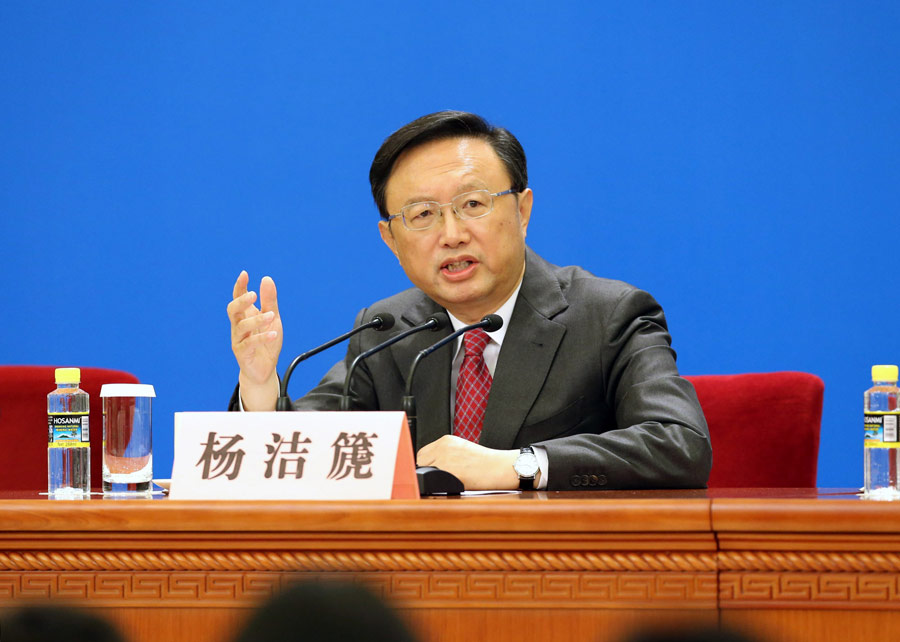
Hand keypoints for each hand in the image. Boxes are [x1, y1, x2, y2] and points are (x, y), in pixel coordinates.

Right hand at [227, 271, 282, 409]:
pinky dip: (262, 338)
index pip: (238, 297)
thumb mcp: (272, 319)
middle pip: (232, 310)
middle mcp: (238, 326)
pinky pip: (250, 344)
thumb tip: (266, 279)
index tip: (244, 274)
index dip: (239, 286)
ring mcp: (239, 339)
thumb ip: (270, 301)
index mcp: (245, 315)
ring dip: (257, 320)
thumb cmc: (267, 342)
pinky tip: (273, 334)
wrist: (264, 369)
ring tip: (271, 316)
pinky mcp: (242, 353)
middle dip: (241, 301)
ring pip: (242, 326)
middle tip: (253, 295)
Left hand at [416, 435, 518, 489]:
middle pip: (420, 462)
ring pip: (424, 472)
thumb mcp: (463, 449)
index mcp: (446, 440)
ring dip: (431, 478)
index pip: (423, 453)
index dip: (427, 463)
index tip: (433, 470)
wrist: (500, 467)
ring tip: (446, 481)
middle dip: (427, 471)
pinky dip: (438, 485)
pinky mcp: (448, 471)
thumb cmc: (486, 462)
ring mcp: (444, 458)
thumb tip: (433, 466)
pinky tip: (449, 484)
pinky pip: (433, 481)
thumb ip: (446, 454)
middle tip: (439, 478)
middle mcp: (442, 447)